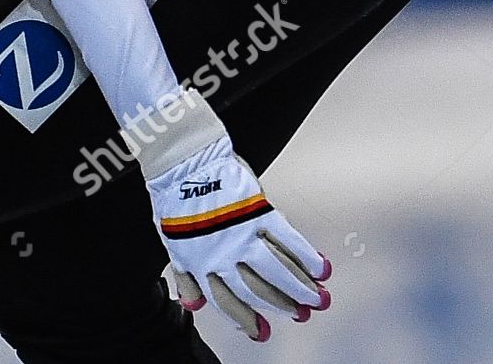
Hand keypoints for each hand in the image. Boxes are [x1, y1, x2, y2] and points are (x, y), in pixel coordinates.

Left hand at [130, 88, 330, 342]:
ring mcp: (242, 234)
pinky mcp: (258, 211)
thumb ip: (185, 275)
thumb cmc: (174, 198)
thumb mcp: (171, 241)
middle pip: (258, 288)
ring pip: (277, 269)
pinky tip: (321, 267)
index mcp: (200, 263)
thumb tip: (194, 304)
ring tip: (319, 299)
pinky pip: (287, 239)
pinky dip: (306, 255)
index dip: (245, 318)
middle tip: (302, 315)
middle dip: (283, 304)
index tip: (262, 332)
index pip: (226, 300)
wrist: (182, 160)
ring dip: (301, 286)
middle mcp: (223, 253)